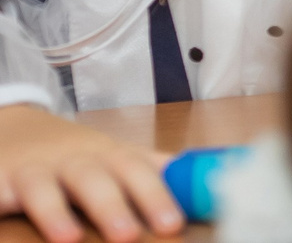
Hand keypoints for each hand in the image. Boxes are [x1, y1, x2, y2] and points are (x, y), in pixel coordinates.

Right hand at [0, 105, 180, 242]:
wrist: (16, 126)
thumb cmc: (75, 152)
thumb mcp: (114, 157)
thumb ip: (152, 171)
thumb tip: (205, 185)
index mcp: (111, 157)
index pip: (138, 173)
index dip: (156, 196)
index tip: (174, 224)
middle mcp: (75, 161)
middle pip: (96, 178)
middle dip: (113, 205)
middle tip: (129, 236)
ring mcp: (35, 171)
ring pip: (44, 187)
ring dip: (56, 212)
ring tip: (69, 238)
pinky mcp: (0, 181)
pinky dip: (1, 202)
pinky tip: (4, 216)